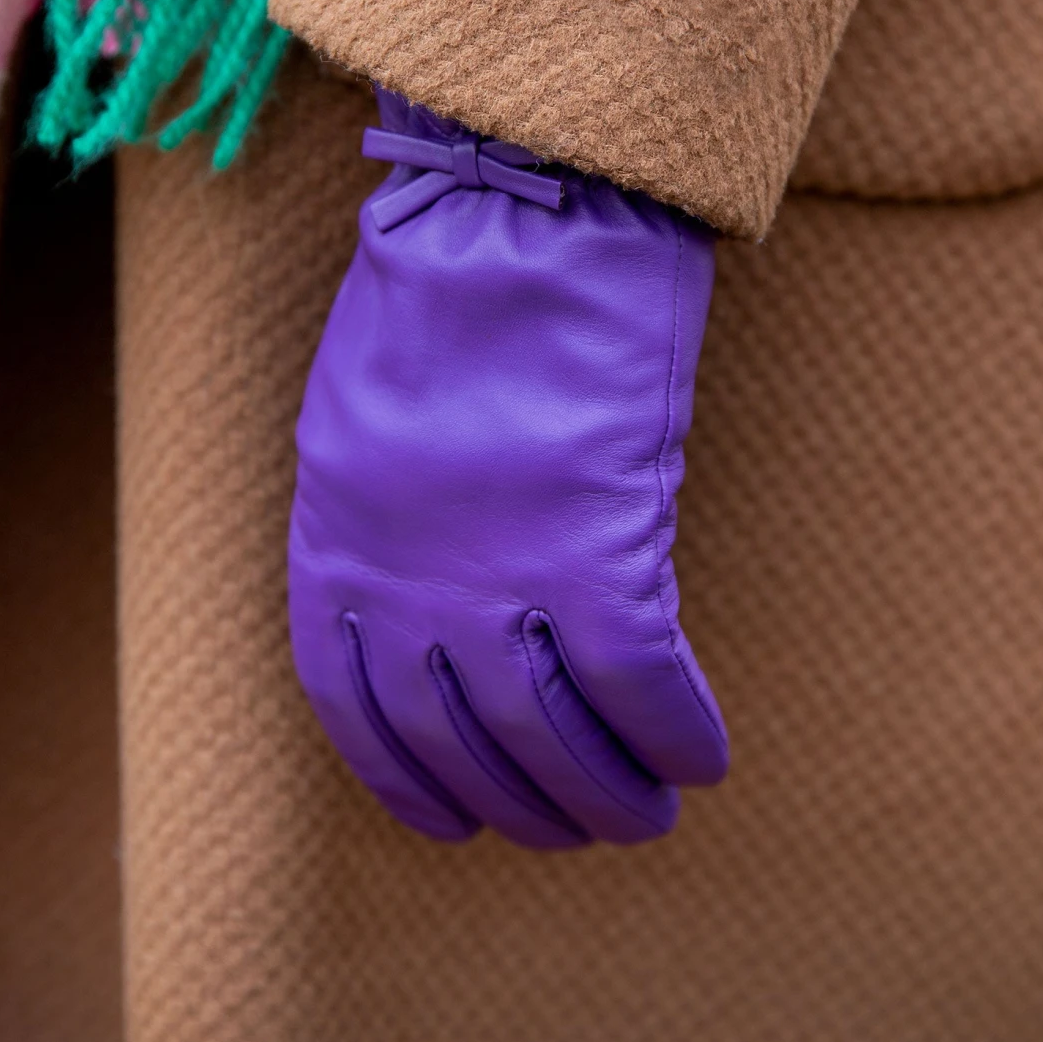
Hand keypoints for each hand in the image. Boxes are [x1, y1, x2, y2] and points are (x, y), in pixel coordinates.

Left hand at [288, 90, 727, 847]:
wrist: (519, 207)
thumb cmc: (448, 290)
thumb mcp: (368, 418)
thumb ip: (388, 524)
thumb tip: (445, 605)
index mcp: (337, 542)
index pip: (356, 708)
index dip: (406, 782)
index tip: (452, 824)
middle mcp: (406, 576)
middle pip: (460, 739)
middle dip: (521, 805)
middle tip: (577, 833)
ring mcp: (496, 568)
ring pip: (552, 733)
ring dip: (604, 794)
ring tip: (645, 821)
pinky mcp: (594, 541)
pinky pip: (642, 682)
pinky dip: (676, 732)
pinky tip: (706, 758)